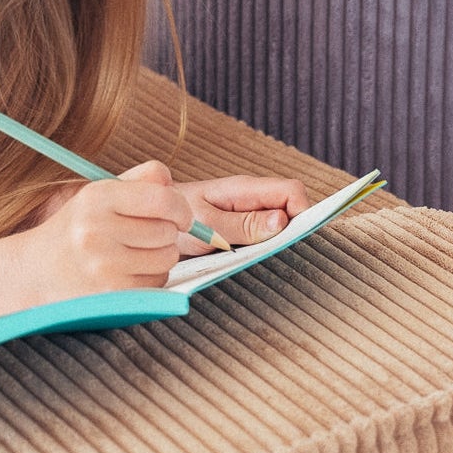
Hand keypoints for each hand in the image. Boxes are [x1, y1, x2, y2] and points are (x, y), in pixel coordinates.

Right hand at [25, 160, 193, 299]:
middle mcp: (97, 231)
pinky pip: (158, 281)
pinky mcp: (113, 293)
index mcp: (96, 198)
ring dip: (160, 255)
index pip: (163, 199)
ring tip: (134, 252)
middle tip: (145, 234)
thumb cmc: (77, 228)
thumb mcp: (99, 194)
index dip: (180, 208)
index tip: (179, 215)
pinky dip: (151, 276)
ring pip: (167, 257)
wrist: (38, 271)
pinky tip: (128, 271)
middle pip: (168, 230)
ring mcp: (104, 266)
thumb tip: (172, 183)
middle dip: (166, 231)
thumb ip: (138, 180)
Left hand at [174, 175, 310, 254]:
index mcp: (245, 190)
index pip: (292, 190)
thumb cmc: (176, 218)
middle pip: (292, 209)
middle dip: (293, 232)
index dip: (302, 212)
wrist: (151, 221)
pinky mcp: (243, 232)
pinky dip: (266, 251)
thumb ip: (243, 224)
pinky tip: (252, 262)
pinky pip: (266, 239)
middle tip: (273, 253)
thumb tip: (281, 221)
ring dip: (278, 244)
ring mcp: (249, 216)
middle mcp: (252, 200)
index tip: (292, 238)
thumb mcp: (207, 223)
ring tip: (258, 259)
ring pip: (281, 227)